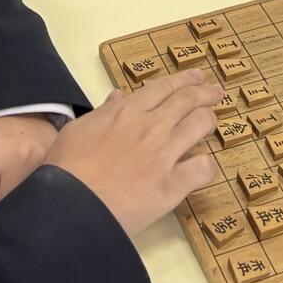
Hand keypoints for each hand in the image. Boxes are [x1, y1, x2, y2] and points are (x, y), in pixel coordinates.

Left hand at [0, 113, 58, 236]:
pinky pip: (51, 201)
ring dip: (22, 218)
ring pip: (32, 211)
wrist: (15, 120)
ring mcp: (48, 161)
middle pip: (9, 212)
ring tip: (16, 210)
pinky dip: (40, 209)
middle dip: (0, 222)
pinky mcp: (65, 166)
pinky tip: (34, 204)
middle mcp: (21, 156)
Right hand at [45, 68, 224, 238]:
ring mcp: (165, 155)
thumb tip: (118, 97)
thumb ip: (103, 112)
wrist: (72, 205)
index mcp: (128, 111)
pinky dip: (206, 165)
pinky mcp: (172, 186)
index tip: (196, 76)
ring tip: (212, 119)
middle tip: (215, 91)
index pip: (163, 87)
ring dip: (209, 119)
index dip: (183, 80)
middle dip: (204, 92)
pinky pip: (201, 169)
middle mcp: (152, 127)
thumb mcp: (79, 129)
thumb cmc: (67, 167)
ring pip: (199, 126)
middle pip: (187, 101)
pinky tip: (204, 167)